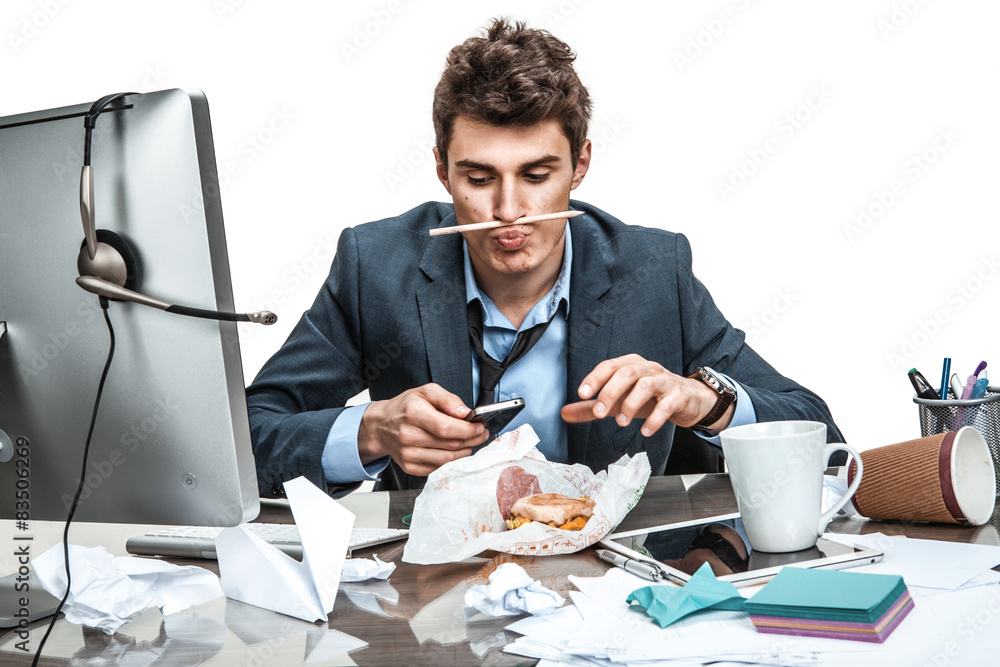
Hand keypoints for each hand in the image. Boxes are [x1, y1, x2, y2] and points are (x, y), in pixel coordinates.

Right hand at [358, 383, 488, 475]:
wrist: (382, 426)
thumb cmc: (405, 407)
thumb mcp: (426, 392)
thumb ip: (448, 399)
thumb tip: (466, 413)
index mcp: (413, 413)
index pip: (447, 428)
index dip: (468, 430)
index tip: (480, 427)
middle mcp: (408, 435)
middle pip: (450, 444)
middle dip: (472, 439)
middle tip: (481, 433)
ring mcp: (408, 454)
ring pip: (447, 458)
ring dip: (464, 451)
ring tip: (470, 442)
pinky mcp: (410, 467)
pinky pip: (438, 466)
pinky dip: (450, 459)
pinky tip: (453, 449)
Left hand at [560, 354, 732, 435]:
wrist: (688, 400)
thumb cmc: (650, 398)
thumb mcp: (619, 401)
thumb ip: (592, 407)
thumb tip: (563, 413)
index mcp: (631, 365)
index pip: (609, 366)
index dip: (595, 378)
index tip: (582, 393)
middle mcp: (648, 369)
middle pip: (627, 373)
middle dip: (610, 391)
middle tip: (599, 412)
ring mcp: (665, 381)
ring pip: (646, 385)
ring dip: (630, 404)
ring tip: (620, 422)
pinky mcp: (679, 396)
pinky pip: (667, 404)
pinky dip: (654, 418)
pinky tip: (645, 430)